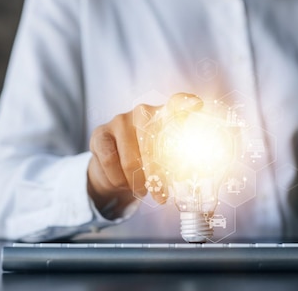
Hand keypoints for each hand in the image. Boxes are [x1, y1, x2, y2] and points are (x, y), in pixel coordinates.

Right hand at [87, 93, 203, 218]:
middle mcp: (143, 112)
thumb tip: (190, 180)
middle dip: (157, 176)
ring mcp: (120, 120)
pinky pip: (110, 161)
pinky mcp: (100, 133)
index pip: (178, 103)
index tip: (197, 106)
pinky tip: (123, 183)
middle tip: (161, 195)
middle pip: (153, 144)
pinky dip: (118, 179)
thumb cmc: (145, 162)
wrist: (113, 168)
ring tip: (140, 189)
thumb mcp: (164, 161)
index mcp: (165, 115)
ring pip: (130, 160)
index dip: (187, 104)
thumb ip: (179, 165)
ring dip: (136, 182)